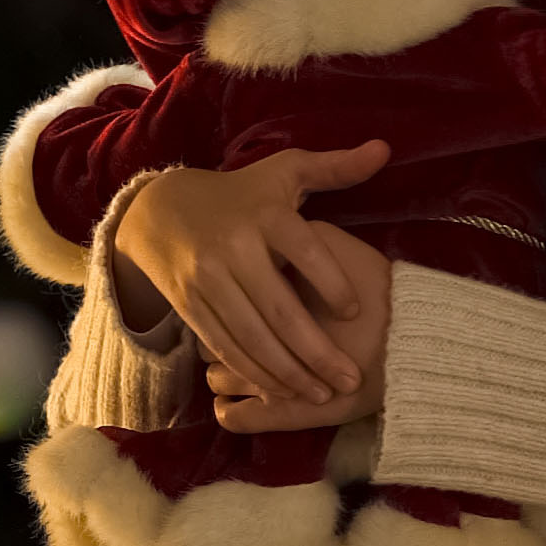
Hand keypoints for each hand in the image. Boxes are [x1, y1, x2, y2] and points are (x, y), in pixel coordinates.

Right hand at [113, 140, 391, 402]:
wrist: (160, 210)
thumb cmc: (242, 193)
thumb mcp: (284, 171)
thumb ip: (336, 168)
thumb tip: (384, 149)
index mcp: (264, 216)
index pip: (305, 252)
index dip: (332, 284)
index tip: (357, 312)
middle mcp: (233, 249)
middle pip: (279, 309)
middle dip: (317, 351)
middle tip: (351, 379)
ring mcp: (207, 281)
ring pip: (251, 336)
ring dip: (287, 373)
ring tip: (322, 395)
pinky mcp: (189, 306)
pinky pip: (224, 345)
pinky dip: (252, 372)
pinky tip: (280, 391)